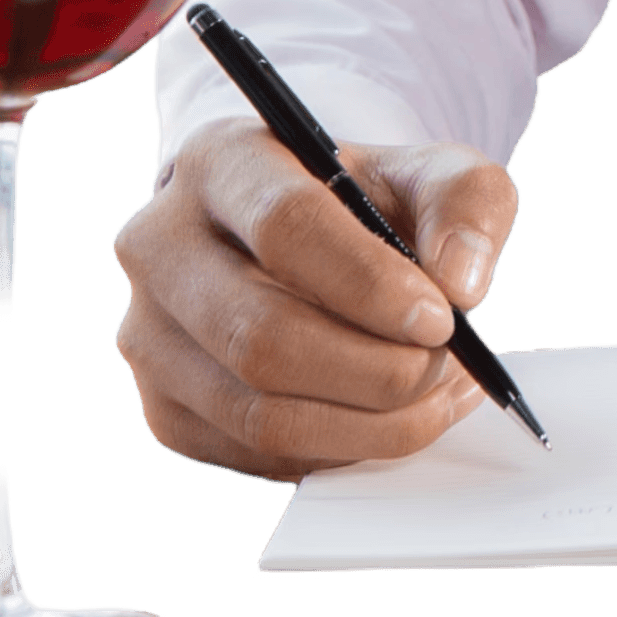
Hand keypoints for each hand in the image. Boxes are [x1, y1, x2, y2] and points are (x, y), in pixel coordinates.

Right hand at [112, 125, 517, 480]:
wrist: (308, 244)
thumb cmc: (366, 204)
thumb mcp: (431, 174)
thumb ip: (466, 204)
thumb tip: (461, 282)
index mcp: (221, 162)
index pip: (285, 226)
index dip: (368, 284)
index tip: (442, 318)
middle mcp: (160, 248)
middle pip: (263, 337)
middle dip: (376, 370)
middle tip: (447, 366)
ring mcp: (149, 336)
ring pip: (257, 412)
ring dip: (368, 423)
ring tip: (437, 395)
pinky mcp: (165, 410)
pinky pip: (256, 454)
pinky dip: (340, 449)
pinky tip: (391, 418)